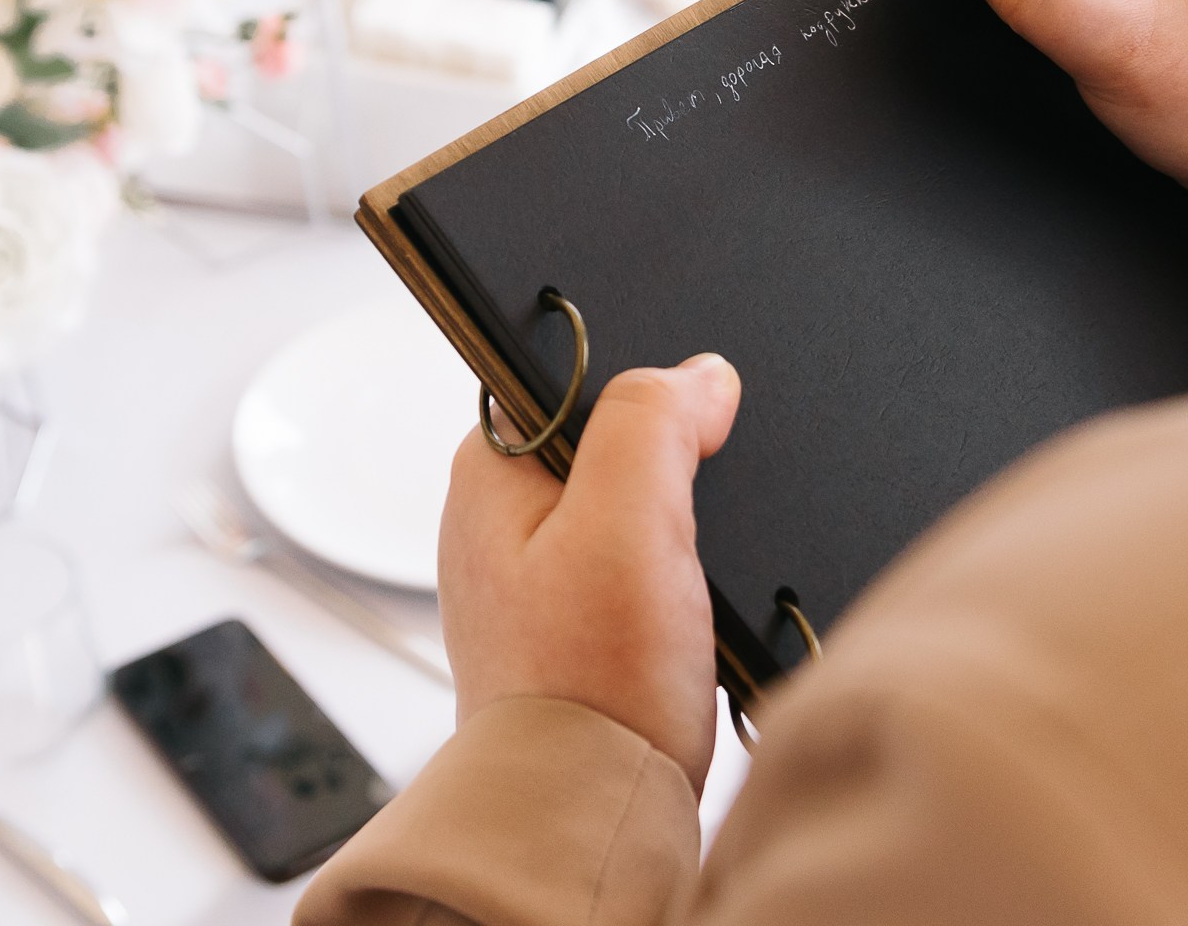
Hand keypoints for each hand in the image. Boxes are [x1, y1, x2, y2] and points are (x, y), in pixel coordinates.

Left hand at [438, 355, 741, 791]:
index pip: (571, 375)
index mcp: (488, 471)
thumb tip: (698, 375)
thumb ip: (653, 420)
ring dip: (677, 527)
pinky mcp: (575, 629)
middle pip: (609, 441)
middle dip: (667, 463)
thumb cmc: (589, 683)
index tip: (687, 424)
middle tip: (692, 514)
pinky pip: (638, 567)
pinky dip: (675, 579)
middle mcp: (500, 519)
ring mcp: (536, 578)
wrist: (589, 811)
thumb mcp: (628, 519)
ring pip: (630, 506)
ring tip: (690, 573)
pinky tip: (692, 607)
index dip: (644, 387)